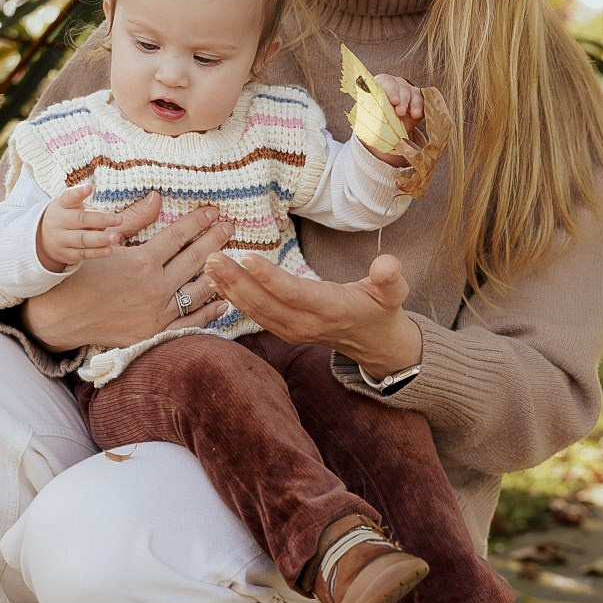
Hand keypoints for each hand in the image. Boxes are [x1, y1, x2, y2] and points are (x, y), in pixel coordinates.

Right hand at [21, 192, 232, 351]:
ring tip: (230, 258)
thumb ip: (134, 220)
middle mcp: (154, 288)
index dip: (198, 222)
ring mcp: (157, 313)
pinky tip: (222, 300)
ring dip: (217, 273)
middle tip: (229, 227)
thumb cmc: (80, 276)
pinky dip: (208, 312)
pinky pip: (189, 322)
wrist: (61, 317)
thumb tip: (157, 198)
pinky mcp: (154, 333)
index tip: (213, 212)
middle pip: (194, 260)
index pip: (179, 236)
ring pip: (198, 291)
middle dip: (215, 240)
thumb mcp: (105, 243)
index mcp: (142, 262)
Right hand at [36, 184, 122, 270]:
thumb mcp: (69, 207)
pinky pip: (83, 254)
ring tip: (115, 237)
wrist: (42, 239)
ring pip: (82, 239)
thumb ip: (87, 210)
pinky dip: (97, 252)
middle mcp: (59, 222)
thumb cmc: (65, 218)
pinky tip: (109, 250)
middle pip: (80, 220)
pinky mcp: (66, 254)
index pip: (68, 198)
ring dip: (100, 239)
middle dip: (101, 220)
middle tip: (119, 219)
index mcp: (61, 206)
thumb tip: (109, 220)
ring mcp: (61, 239)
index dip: (78, 193)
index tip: (89, 188)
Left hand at [203, 250, 422, 378]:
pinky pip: (256, 315)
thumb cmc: (383, 309)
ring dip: (230, 289)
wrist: (376, 343)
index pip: (296, 293)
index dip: (272, 278)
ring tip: (208, 266)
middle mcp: (308, 323)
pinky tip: (217, 282)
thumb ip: (390, 277)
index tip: (248, 258)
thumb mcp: (394, 292)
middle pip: (267, 303)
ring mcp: (294, 330)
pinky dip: (235, 299)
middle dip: (237, 282)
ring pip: (256, 311)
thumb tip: (388, 264)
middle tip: (212, 259)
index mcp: (332, 309)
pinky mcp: (285, 331)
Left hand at [363, 75, 422, 167]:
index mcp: (380, 84)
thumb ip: (368, 110)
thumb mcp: (368, 114)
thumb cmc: (373, 118)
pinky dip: (422, 107)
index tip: (393, 101)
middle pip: (401, 86)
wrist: (384, 128)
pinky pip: (423, 100)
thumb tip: (366, 112)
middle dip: (402, 99)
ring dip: (414, 104)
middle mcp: (396, 84)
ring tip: (414, 115)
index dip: (391, 91)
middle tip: (400, 112)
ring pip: (414, 92)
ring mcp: (408, 91)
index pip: (386, 82)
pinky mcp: (418, 100)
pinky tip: (419, 115)